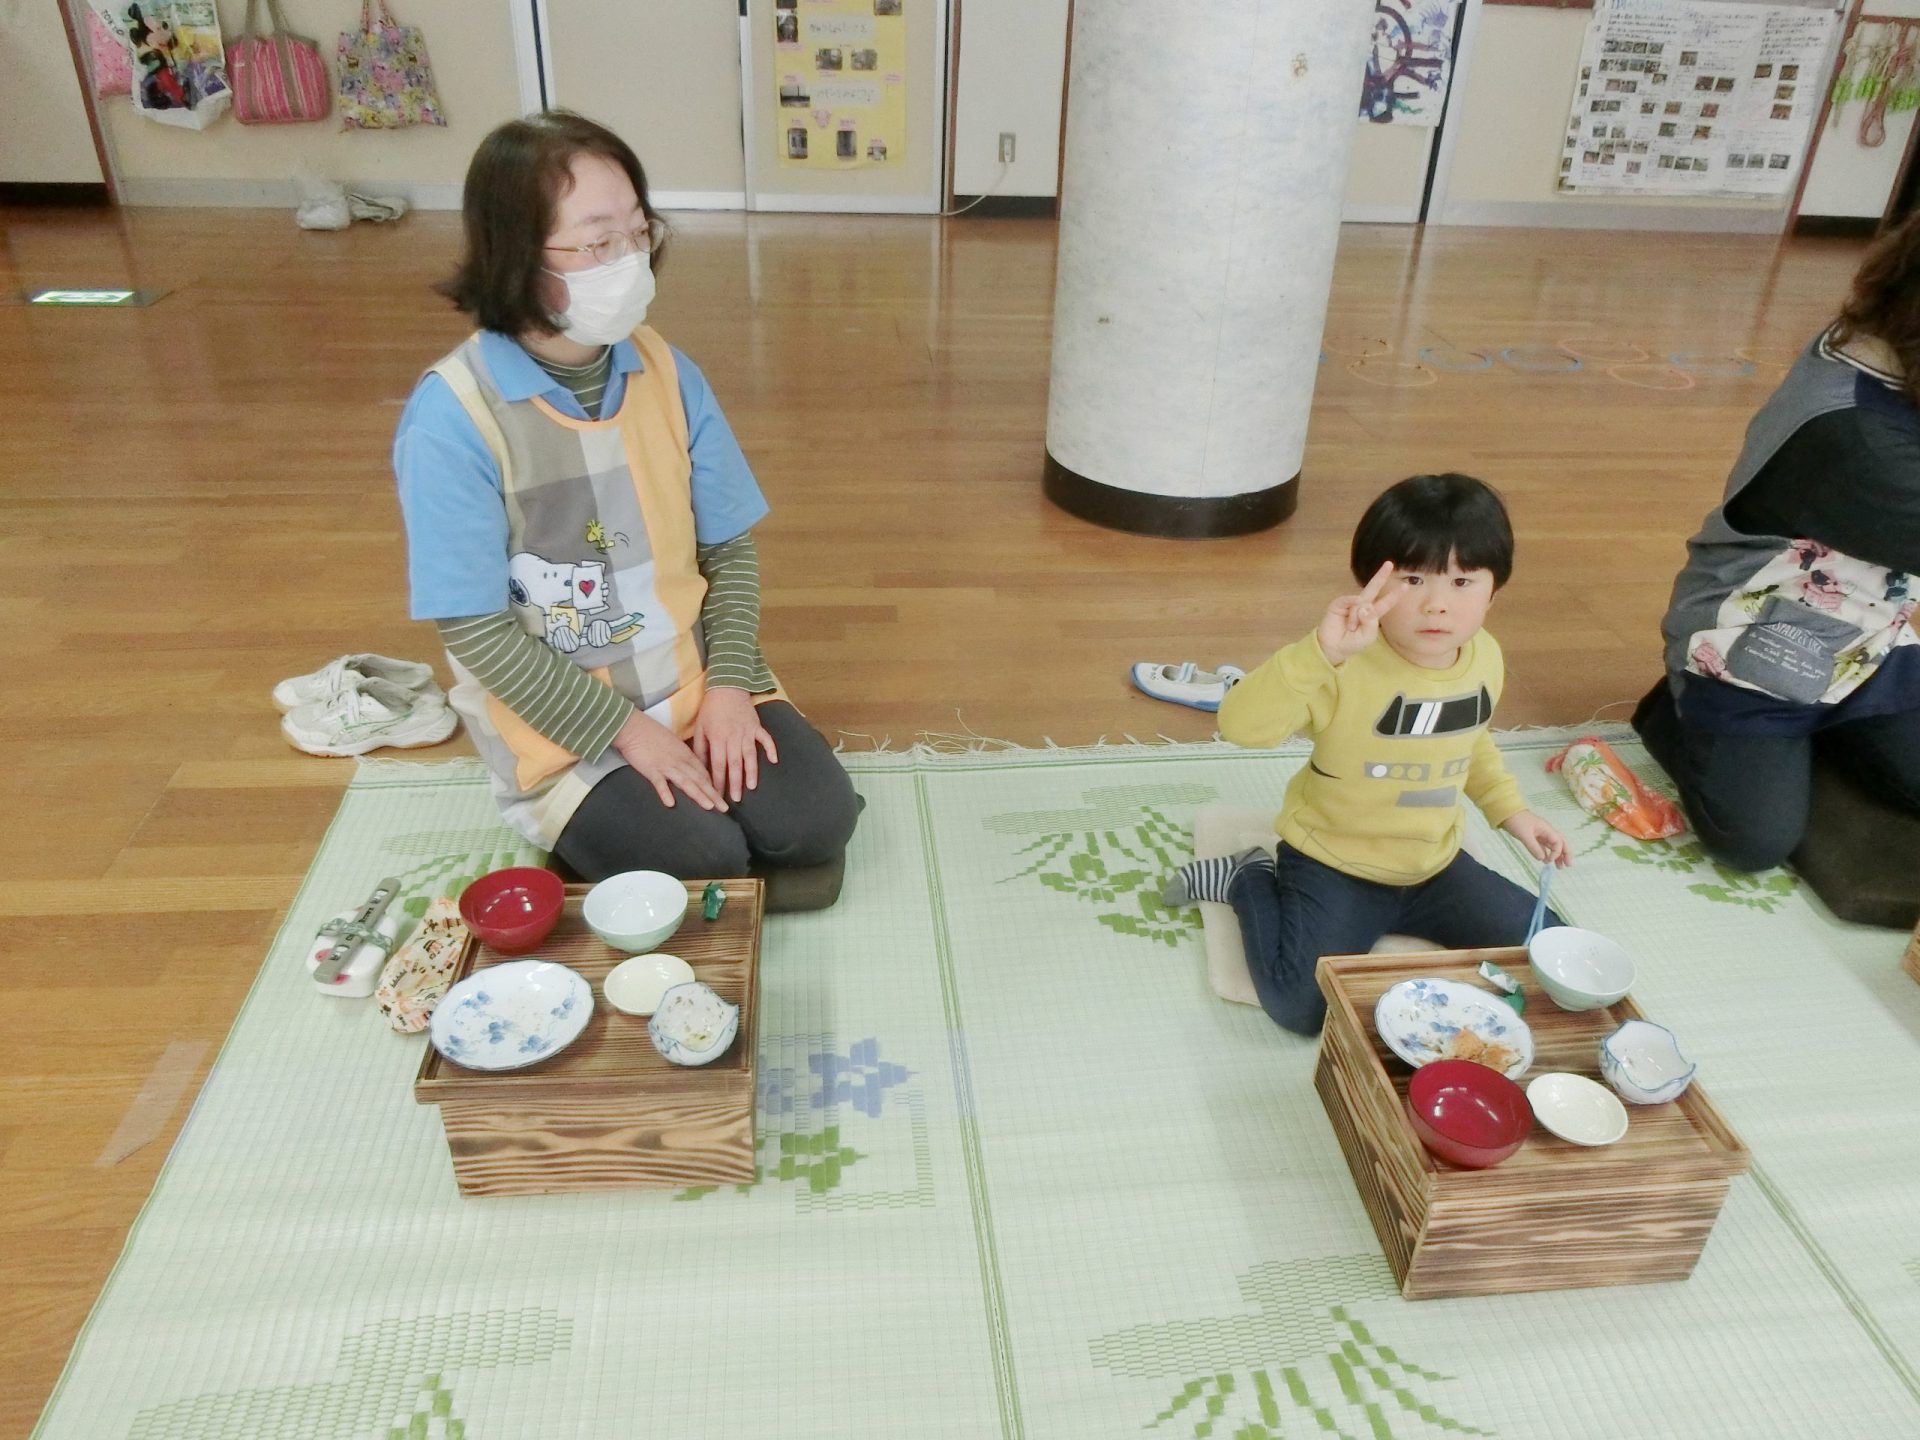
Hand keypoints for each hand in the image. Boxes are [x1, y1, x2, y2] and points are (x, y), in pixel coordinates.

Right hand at [610, 710, 727, 811]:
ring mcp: (666, 766)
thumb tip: (688, 767)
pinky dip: (665, 793)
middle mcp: (679, 761)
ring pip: (686, 782)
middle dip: (713, 794)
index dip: (713, 785)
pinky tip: (670, 803)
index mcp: (685, 754)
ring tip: (709, 806)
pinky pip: (659, 783)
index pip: (703, 772)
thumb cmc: (652, 734)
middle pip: (699, 779)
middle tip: (724, 808)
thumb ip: (681, 756)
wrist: (634, 727)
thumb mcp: (672, 744)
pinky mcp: (651, 770)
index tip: (720, 797)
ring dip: (698, 795)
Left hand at [691, 687, 778, 802]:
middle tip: (736, 799)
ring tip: (752, 787)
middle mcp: (733, 737)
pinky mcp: (756, 726)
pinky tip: (774, 761)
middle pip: (734, 764)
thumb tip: (699, 768)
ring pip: (750, 755)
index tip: (717, 795)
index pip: (718, 764)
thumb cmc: (711, 709)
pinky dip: (770, 749)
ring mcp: (747, 731)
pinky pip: (765, 739)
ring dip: (751, 772)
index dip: (718, 781)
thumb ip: (700, 748)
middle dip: (735, 783)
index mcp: (717, 738)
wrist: (727, 687)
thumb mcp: (700, 728)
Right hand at [1317, 561, 1405, 665]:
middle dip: (1381, 575)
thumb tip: (1363, 603)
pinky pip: (1350, 600)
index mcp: (1372, 615)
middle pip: (1374, 588)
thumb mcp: (1368, 636)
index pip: (1386, 603)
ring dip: (1358, 617)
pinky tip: (1348, 621)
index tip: (1405, 586)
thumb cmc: (1353, 643)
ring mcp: (1350, 603)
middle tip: (1389, 564)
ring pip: (1362, 602)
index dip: (1395, 595)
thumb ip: (1371, 621)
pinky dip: (1352, 611)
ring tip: (1351, 628)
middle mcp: (1362, 606)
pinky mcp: (1339, 603)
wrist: (1333, 647)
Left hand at [1502, 810, 1570, 866]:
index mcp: (1547, 829)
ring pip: (1553, 846)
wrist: (1506, 813)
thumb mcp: (1525, 835)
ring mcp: (1540, 834)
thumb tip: (1543, 859)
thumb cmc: (1516, 821)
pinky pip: (1544, 846)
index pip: (1558, 842)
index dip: (1556, 853)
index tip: (1548, 860)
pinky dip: (1547, 853)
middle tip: (1568, 865)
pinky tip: (1546, 860)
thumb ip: (1534, 847)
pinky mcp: (1534, 837)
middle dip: (1566, 854)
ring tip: (1559, 867)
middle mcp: (1546, 831)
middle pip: (1561, 843)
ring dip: (1557, 856)